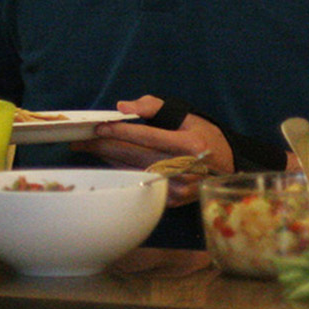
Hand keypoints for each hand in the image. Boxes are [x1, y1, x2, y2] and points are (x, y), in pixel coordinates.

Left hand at [78, 95, 233, 205]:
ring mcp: (177, 188)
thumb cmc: (205, 138)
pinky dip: (121, 170)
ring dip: (108, 158)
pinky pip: (139, 183)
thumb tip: (123, 107)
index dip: (120, 131)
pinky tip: (109, 161)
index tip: (98, 126)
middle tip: (80, 139)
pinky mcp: (171, 201)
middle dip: (105, 145)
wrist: (228, 169)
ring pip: (132, 171)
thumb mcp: (187, 115)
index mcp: (190, 146)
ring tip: (89, 148)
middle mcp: (183, 169)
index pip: (147, 136)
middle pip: (134, 155)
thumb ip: (155, 106)